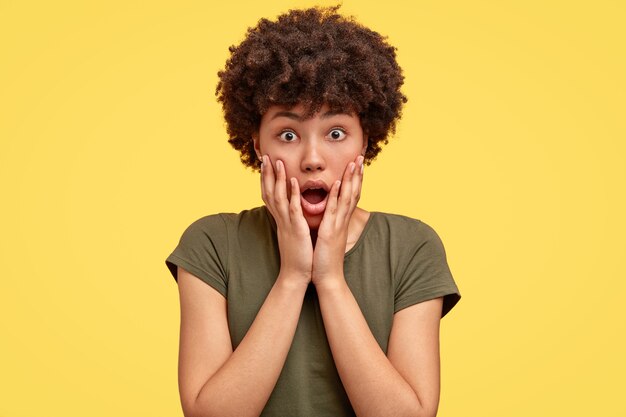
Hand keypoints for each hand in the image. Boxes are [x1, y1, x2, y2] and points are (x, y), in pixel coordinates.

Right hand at [260, 155, 312, 284]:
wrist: (296, 275)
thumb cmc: (297, 255)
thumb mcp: (291, 234)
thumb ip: (290, 221)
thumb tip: (291, 211)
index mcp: (280, 220)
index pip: (269, 195)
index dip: (266, 179)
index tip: (265, 164)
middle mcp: (280, 219)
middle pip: (269, 192)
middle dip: (267, 173)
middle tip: (264, 156)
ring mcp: (287, 223)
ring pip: (278, 197)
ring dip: (277, 178)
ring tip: (277, 161)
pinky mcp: (296, 229)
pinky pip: (293, 209)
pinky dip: (292, 194)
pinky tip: (293, 181)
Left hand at [311, 155, 363, 285]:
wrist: (328, 278)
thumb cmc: (326, 259)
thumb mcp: (330, 237)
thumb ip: (331, 225)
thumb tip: (330, 216)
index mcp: (341, 221)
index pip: (351, 196)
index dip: (355, 180)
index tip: (357, 165)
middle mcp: (343, 221)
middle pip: (354, 193)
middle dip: (357, 174)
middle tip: (361, 157)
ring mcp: (338, 225)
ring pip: (347, 198)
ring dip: (351, 179)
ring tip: (354, 163)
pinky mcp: (330, 231)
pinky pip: (334, 210)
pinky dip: (337, 195)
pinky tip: (338, 182)